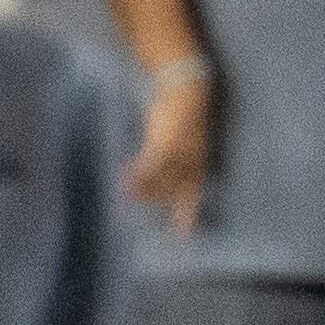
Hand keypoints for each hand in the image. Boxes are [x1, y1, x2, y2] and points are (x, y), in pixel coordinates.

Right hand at [122, 75, 212, 235]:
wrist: (187, 88)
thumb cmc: (183, 113)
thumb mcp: (182, 137)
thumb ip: (173, 154)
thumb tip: (159, 167)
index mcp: (200, 159)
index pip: (195, 192)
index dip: (187, 213)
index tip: (182, 235)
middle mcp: (193, 160)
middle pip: (176, 190)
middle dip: (160, 202)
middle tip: (143, 212)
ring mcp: (180, 152)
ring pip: (162, 181)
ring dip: (144, 191)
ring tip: (127, 197)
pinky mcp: (165, 141)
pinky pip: (150, 164)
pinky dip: (138, 173)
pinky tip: (123, 180)